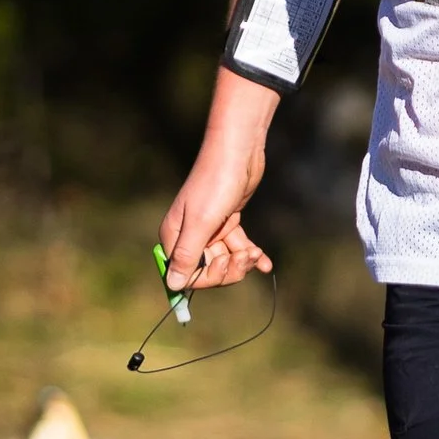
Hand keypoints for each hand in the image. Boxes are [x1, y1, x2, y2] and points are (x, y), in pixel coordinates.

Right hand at [157, 77, 279, 289]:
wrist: (238, 152)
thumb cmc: (215, 184)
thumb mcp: (201, 223)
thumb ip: (187, 255)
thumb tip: (171, 285)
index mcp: (173, 237)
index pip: (185, 274)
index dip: (207, 277)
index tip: (225, 264)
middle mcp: (188, 235)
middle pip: (206, 270)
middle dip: (229, 270)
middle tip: (247, 257)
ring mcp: (209, 229)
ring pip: (224, 260)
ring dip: (242, 262)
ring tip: (257, 255)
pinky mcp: (227, 222)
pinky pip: (237, 247)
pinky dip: (250, 255)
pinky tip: (266, 263)